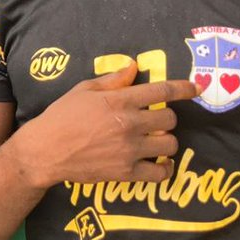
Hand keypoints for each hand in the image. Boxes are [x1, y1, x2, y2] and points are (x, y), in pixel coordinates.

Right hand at [16, 62, 196, 186]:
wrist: (45, 151)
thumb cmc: (61, 116)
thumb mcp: (83, 90)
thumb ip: (112, 80)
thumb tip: (133, 67)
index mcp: (119, 100)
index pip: (161, 91)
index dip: (183, 88)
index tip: (195, 88)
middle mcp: (129, 124)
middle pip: (169, 119)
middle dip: (166, 118)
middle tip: (155, 120)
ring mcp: (129, 150)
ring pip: (170, 145)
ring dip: (167, 141)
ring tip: (156, 141)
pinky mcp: (126, 173)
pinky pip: (160, 173)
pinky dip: (165, 169)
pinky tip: (160, 164)